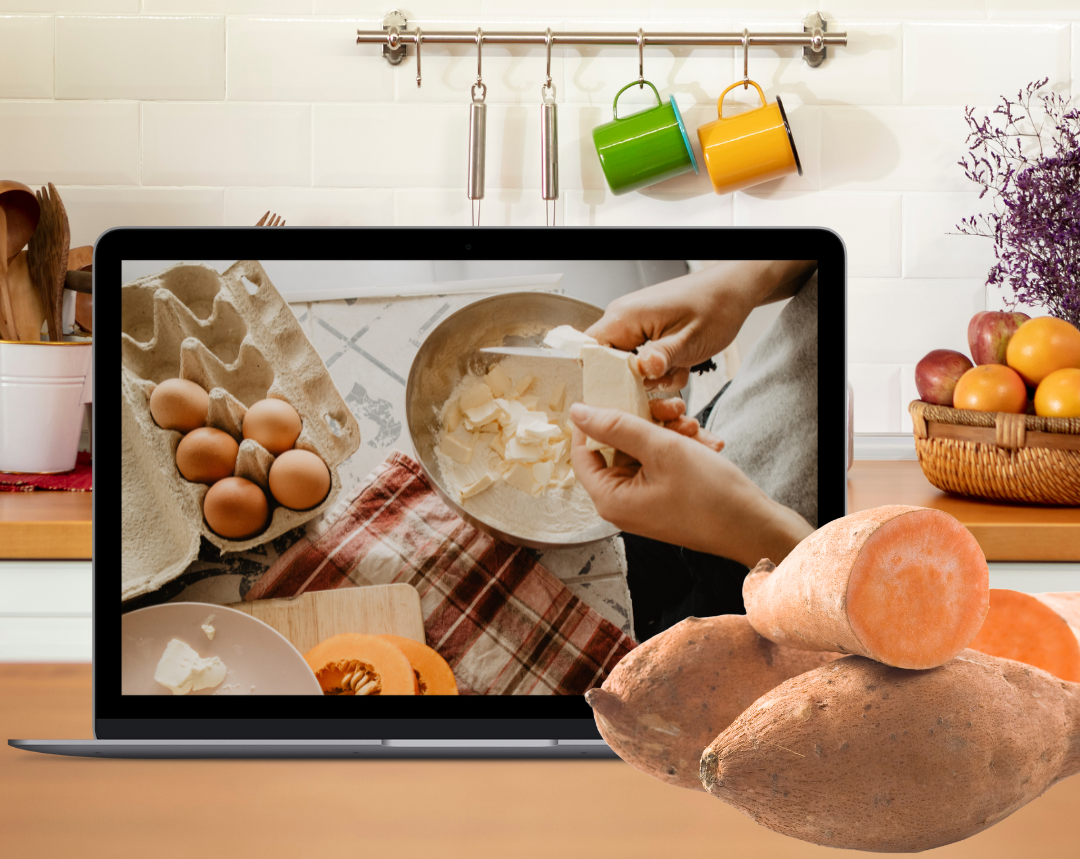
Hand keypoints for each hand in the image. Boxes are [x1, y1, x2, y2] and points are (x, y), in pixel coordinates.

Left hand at [569, 404, 812, 567]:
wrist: (755, 526)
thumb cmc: (710, 495)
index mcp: (610, 498)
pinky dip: (679, 447)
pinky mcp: (663, 496)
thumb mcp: (661, 449)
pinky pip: (660, 463)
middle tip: (671, 409)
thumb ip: (617, 426)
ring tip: (693, 426)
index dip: (595, 420)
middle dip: (643, 422)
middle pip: (615, 447)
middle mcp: (621, 502)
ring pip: (641, 450)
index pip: (582, 451)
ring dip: (667, 432)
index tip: (613, 394)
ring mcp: (643, 500)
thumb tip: (579, 412)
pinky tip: (703, 441)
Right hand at [586, 260, 815, 391]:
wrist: (734, 290)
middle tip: (662, 381)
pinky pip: (643, 359)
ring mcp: (636, 324)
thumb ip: (661, 357)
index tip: (624, 392)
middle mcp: (624, 318)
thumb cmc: (715, 306)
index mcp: (626, 316)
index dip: (601, 377)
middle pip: (608, 362)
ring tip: (678, 370)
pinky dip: (662, 369)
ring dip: (653, 377)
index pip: (590, 351)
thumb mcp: (689, 340)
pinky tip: (681, 365)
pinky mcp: (648, 331)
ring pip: (628, 364)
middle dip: (634, 381)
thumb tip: (640, 372)